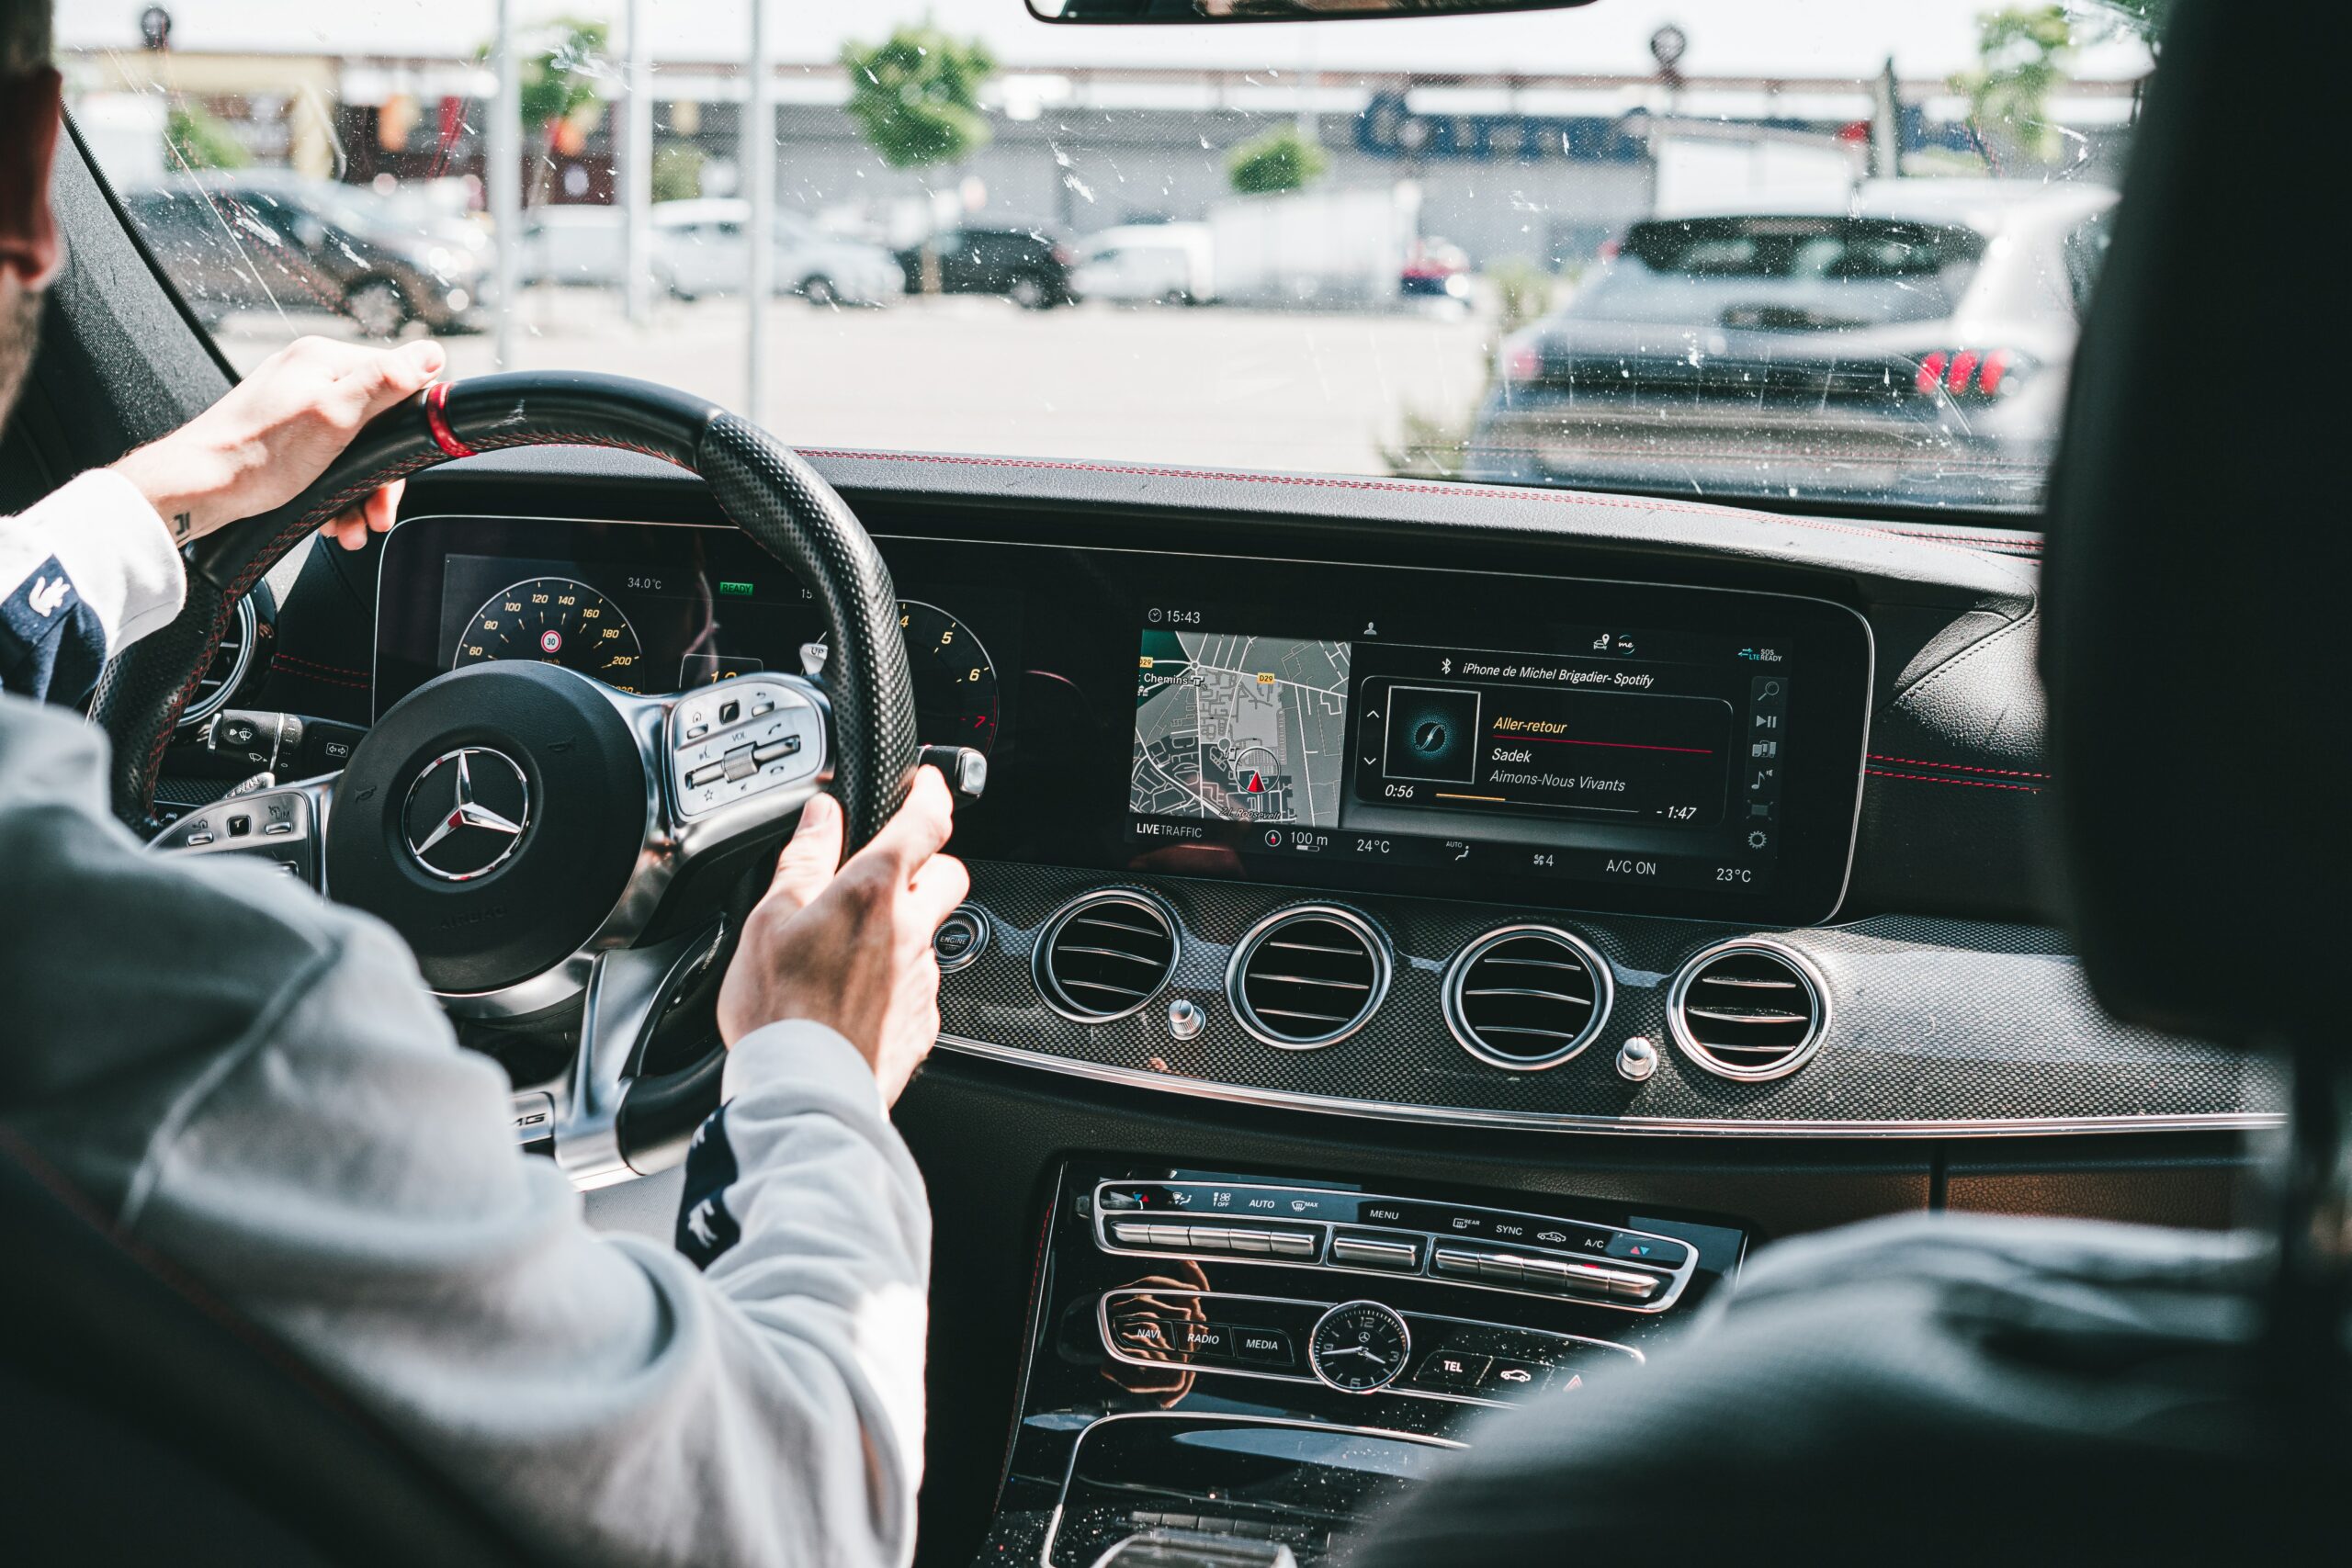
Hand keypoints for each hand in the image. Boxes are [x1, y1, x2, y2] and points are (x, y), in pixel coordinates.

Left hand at [110, 335, 445, 552]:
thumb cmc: (256, 455)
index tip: (403, 470)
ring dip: (360, 494)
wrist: (198, 489)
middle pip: (378, 423)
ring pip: (355, 448)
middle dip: (382, 477)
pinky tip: (331, 517)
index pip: (398, 383)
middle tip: (378, 512)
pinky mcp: (285, 434)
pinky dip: (336, 493)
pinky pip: (330, 460)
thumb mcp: (333, 417)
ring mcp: (297, 404)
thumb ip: (384, 382)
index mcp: (324, 359)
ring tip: (352, 525)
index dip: (409, 431)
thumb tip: (431, 353)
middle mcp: (310, 375)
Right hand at [715, 769, 970, 1104]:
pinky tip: (856, 995)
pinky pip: (919, 985)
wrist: (806, 1092)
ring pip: (931, 934)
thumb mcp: (770, 919)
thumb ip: (804, 860)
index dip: (931, 794)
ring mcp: (922, 980)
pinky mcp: (922, 1023)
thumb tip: (822, 816)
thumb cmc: (780, 1011)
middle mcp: (912, 931)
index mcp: (875, 893)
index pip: (925, 823)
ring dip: (905, 929)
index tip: (928, 784)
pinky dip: (896, 980)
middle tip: (893, 871)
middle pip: (949, 876)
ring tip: (851, 948)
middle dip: (930, 864)